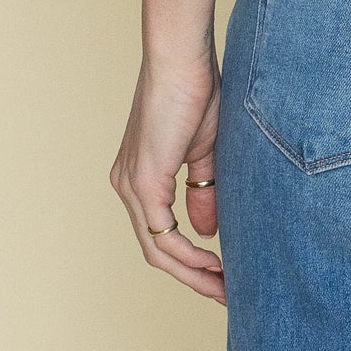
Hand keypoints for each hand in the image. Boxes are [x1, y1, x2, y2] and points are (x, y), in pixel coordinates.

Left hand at [109, 50, 226, 303]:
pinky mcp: (143, 182)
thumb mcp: (203, 150)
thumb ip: (202, 190)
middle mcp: (127, 185)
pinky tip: (212, 261)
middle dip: (191, 275)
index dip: (189, 258)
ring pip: (156, 248)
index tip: (221, 271)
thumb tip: (205, 229)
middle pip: (155, 249)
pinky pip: (162, 234)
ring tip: (223, 286)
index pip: (159, 231)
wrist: (182, 58)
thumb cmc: (195, 89)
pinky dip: (188, 253)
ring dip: (192, 272)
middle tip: (224, 292)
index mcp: (138, 175)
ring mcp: (131, 186)